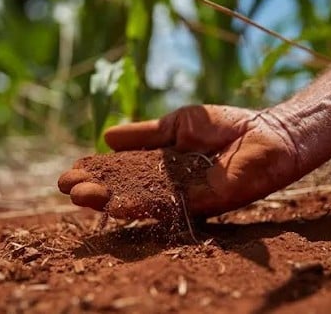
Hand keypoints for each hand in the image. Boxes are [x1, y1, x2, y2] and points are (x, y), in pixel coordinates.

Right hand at [58, 104, 302, 217]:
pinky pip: (166, 206)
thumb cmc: (224, 125)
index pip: (121, 172)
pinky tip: (116, 203)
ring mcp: (182, 196)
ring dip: (109, 201)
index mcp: (160, 167)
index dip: (96, 173)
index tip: (70, 171)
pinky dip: (140, 206)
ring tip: (79, 197)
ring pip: (140, 203)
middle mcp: (167, 185)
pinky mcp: (201, 203)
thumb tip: (106, 137)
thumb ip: (144, 134)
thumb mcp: (176, 124)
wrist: (264, 131)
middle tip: (66, 188)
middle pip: (124, 190)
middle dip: (95, 190)